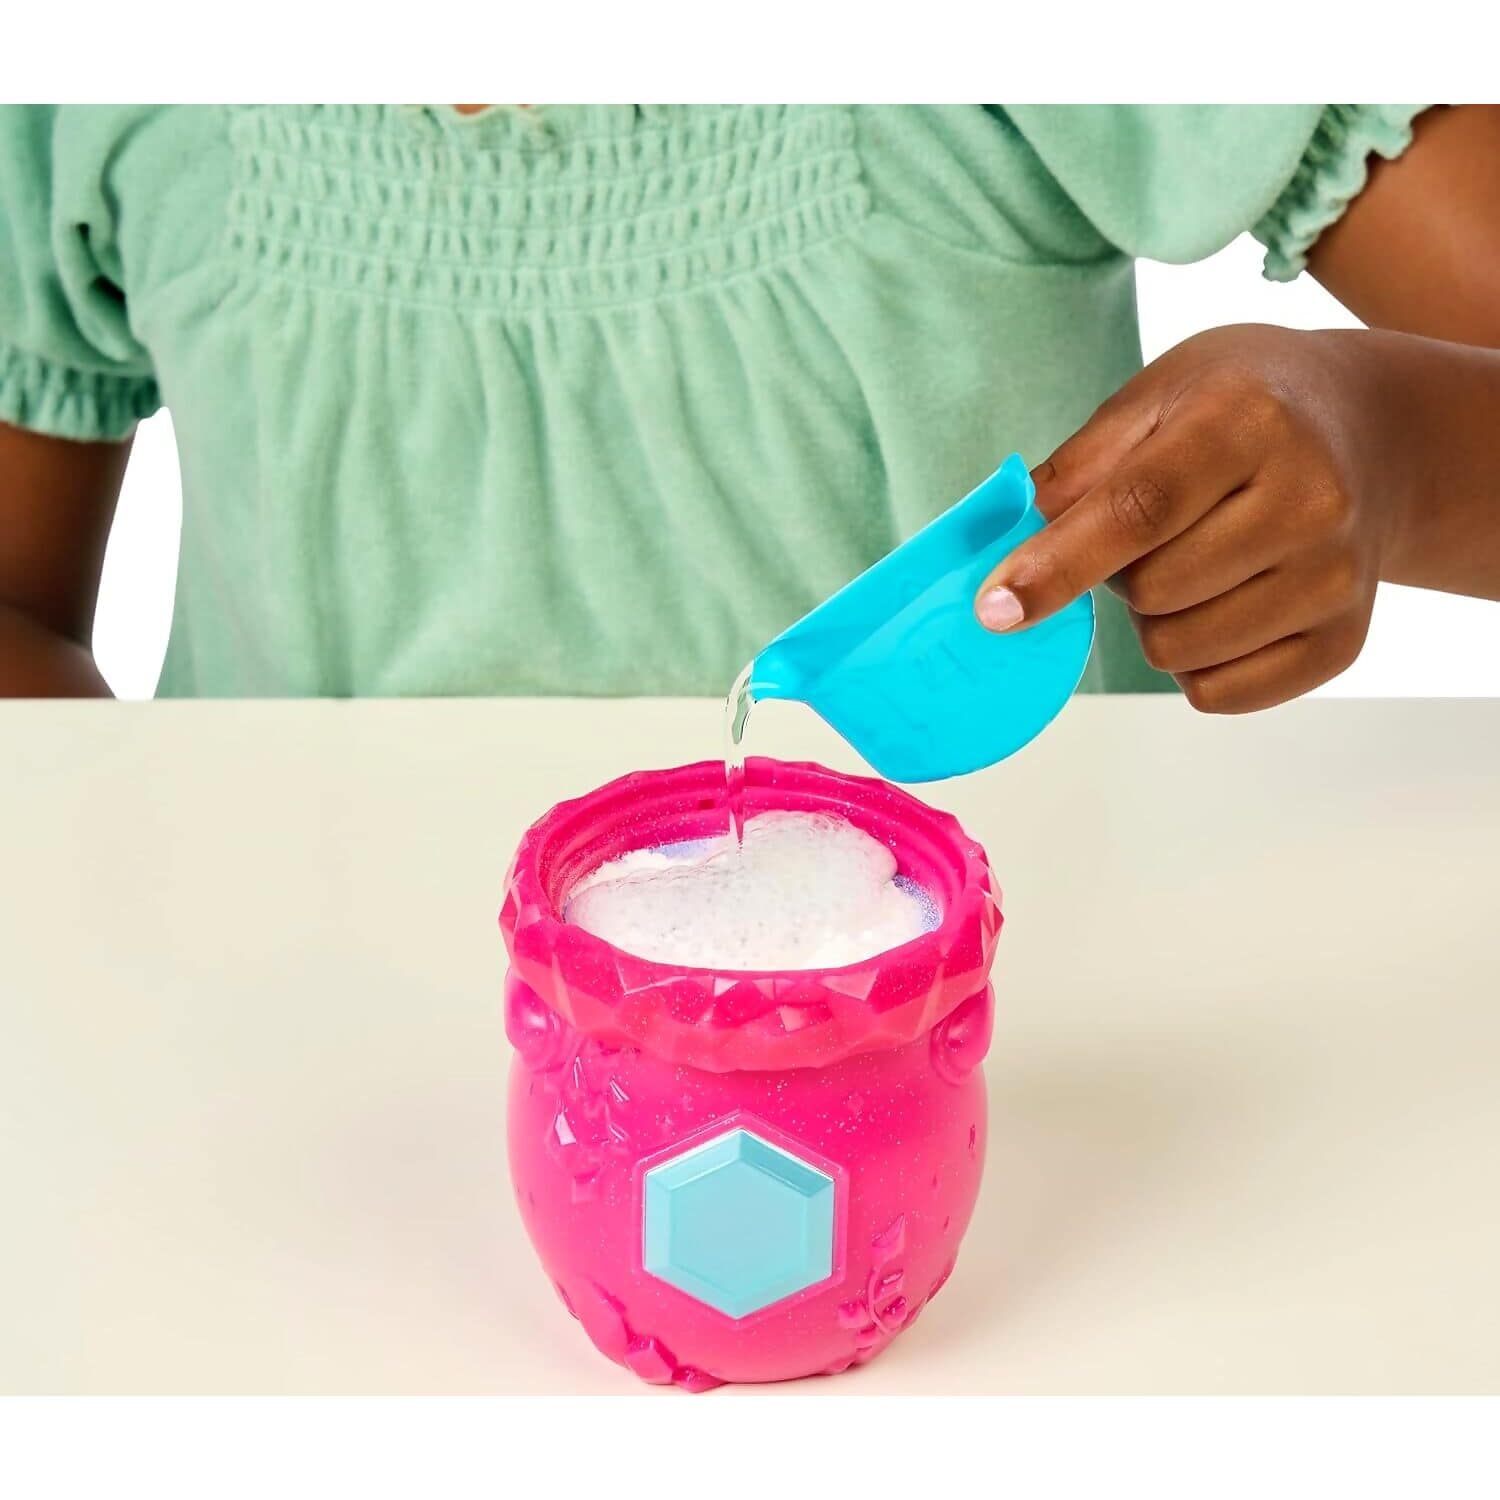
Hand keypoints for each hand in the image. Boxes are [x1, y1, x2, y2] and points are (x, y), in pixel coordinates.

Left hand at [974, 325, 1414, 712]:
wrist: (1374, 434)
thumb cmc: (1243, 408)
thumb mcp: (1156, 397)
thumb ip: (1075, 471)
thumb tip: (1004, 547)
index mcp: (1247, 422)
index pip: (1138, 512)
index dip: (1056, 566)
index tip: (995, 608)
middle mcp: (1310, 500)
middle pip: (1150, 592)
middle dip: (1120, 574)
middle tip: (1157, 531)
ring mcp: (1335, 578)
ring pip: (1177, 649)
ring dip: (1157, 619)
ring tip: (1196, 558)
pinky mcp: (1341, 640)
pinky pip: (1219, 694)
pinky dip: (1195, 661)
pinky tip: (1223, 601)